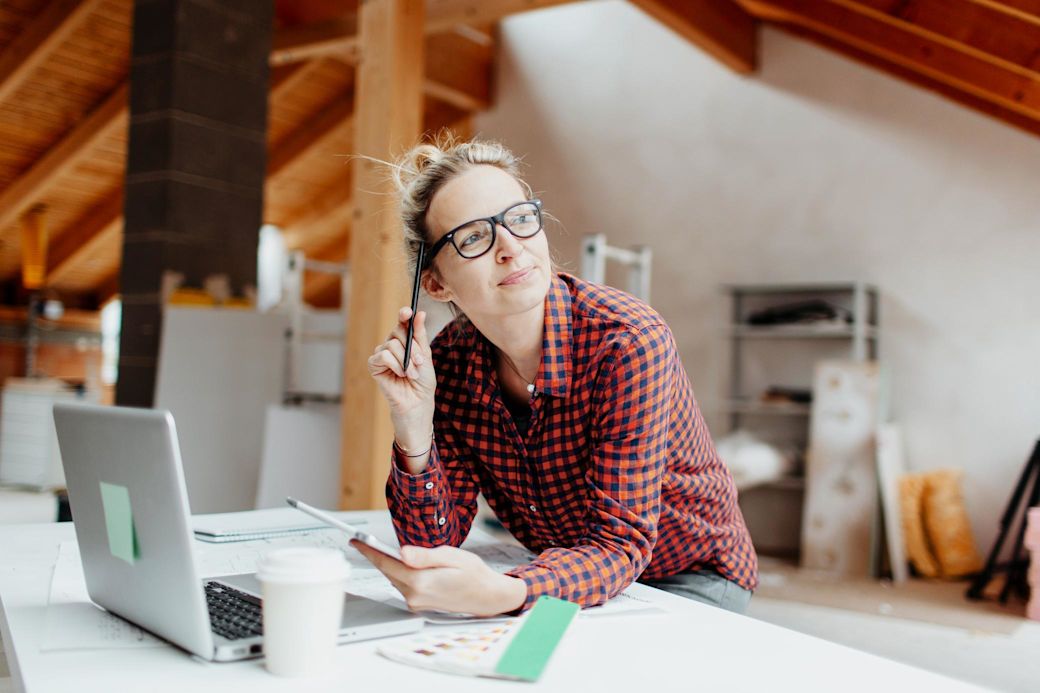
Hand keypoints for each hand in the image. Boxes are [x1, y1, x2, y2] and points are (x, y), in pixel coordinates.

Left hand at [351, 541, 527, 616]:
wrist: (487, 596)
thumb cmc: (473, 574)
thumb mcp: (451, 557)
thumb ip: (424, 556)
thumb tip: (402, 552)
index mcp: (421, 582)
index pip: (387, 564)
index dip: (369, 551)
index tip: (355, 541)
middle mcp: (415, 595)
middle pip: (388, 571)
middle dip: (376, 555)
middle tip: (363, 541)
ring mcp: (416, 602)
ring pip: (394, 578)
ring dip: (389, 564)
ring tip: (380, 549)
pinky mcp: (419, 604)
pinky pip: (403, 585)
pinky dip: (400, 573)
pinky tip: (402, 564)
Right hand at [367, 307, 436, 445]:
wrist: (417, 402)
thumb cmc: (423, 381)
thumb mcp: (425, 355)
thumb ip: (420, 335)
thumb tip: (419, 313)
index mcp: (406, 340)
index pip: (402, 322)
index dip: (404, 315)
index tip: (408, 311)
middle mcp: (392, 344)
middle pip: (398, 331)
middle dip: (412, 347)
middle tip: (419, 363)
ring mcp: (382, 353)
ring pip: (392, 344)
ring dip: (406, 360)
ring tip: (412, 374)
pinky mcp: (374, 364)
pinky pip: (383, 355)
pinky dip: (395, 364)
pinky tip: (400, 375)